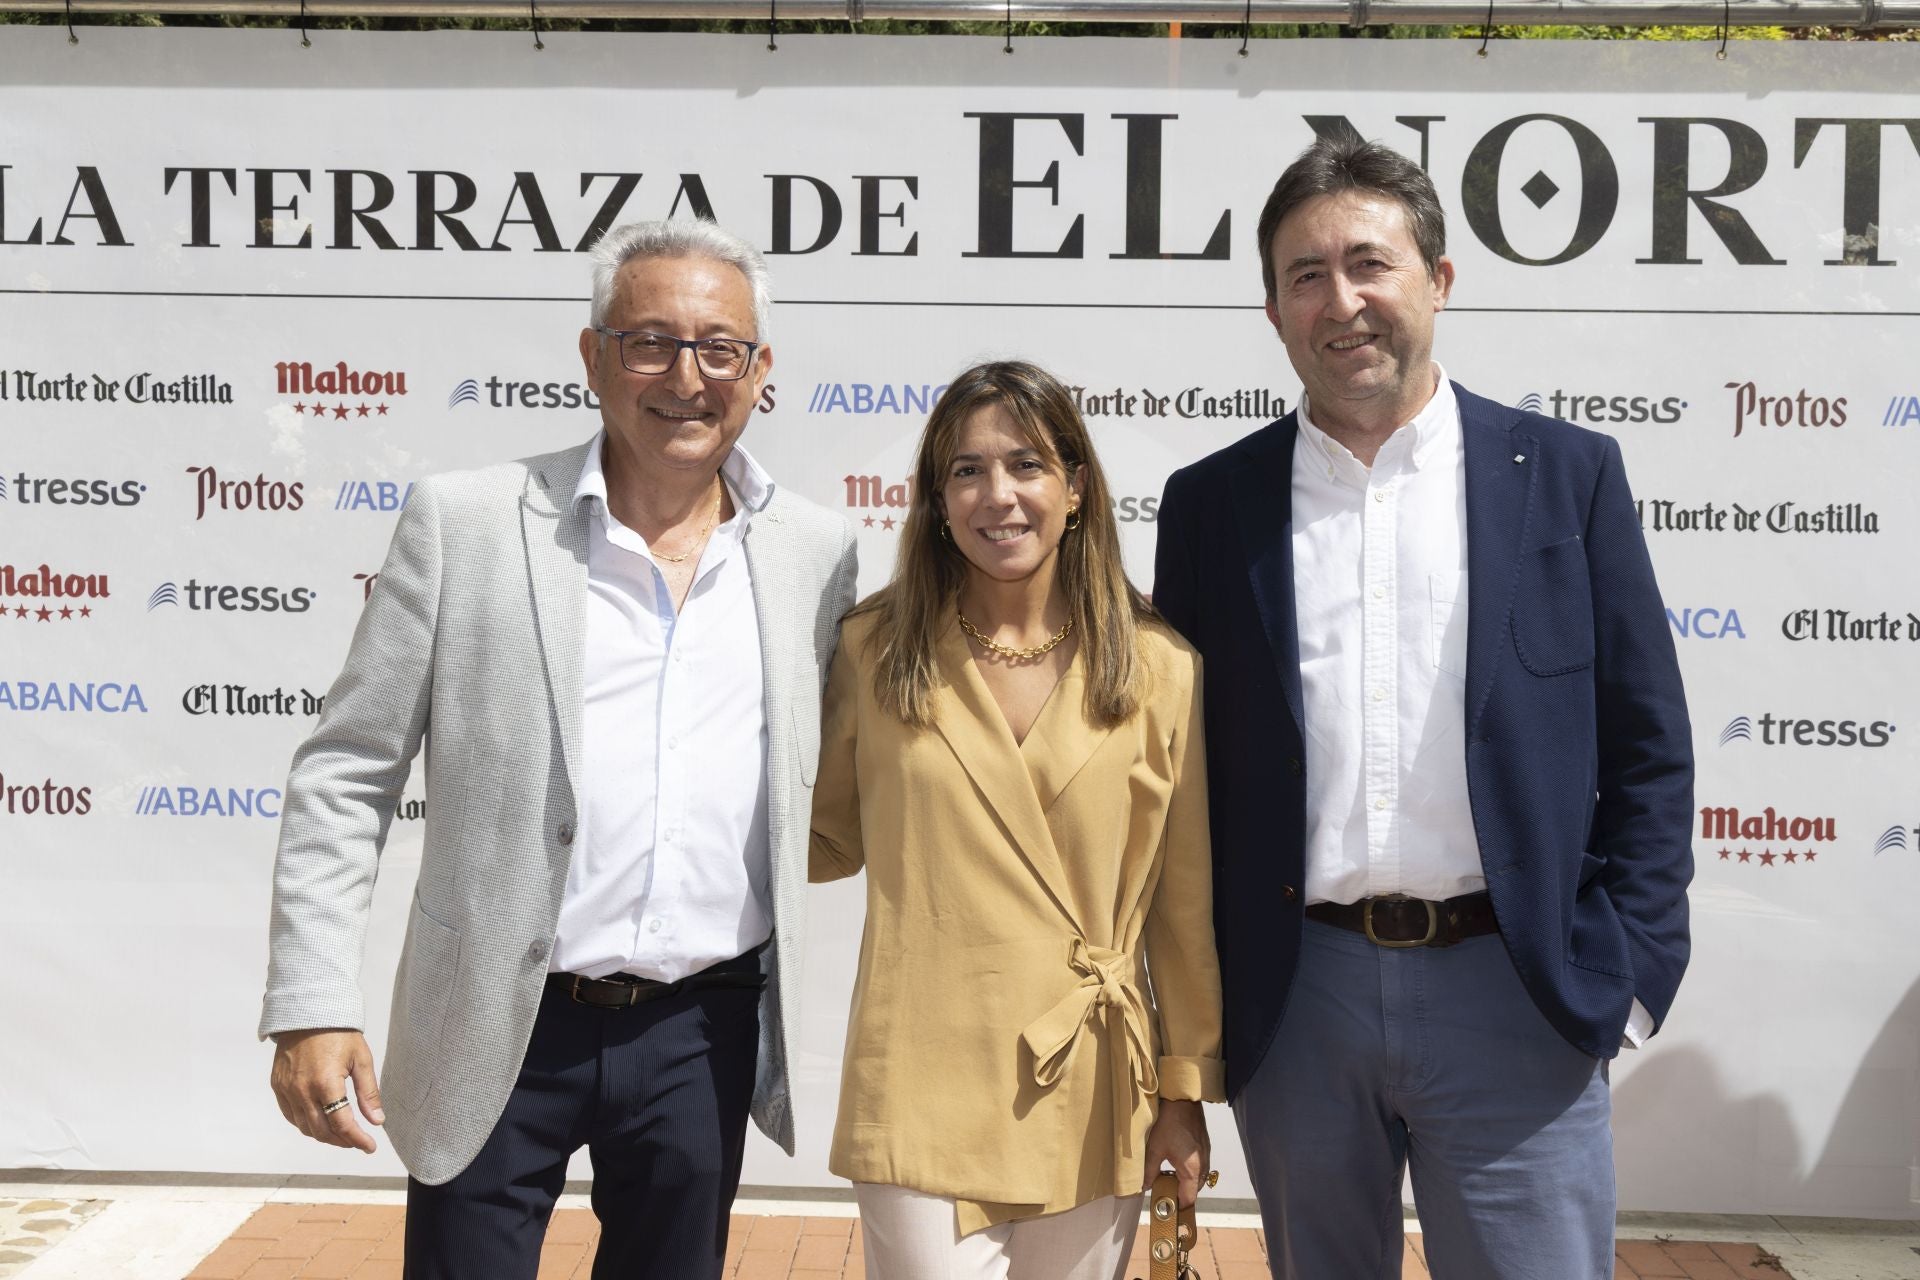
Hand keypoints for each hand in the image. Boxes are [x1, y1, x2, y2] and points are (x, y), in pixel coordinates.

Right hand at [270, 1029, 383, 1153]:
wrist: (307, 1013)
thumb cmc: (338, 1033)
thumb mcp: (361, 1059)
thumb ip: (368, 1092)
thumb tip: (377, 1121)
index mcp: (326, 1083)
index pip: (342, 1124)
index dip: (357, 1140)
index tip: (370, 1147)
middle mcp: (302, 1091)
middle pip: (322, 1132)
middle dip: (342, 1141)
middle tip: (358, 1140)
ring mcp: (287, 1090)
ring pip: (305, 1128)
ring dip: (325, 1136)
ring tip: (343, 1133)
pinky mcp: (278, 1087)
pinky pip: (291, 1116)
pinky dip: (306, 1125)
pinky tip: (320, 1122)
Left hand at [1141, 1098, 1209, 1207]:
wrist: (1182, 1098)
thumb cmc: (1169, 1121)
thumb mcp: (1154, 1148)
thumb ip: (1148, 1171)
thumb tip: (1144, 1186)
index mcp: (1192, 1170)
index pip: (1188, 1199)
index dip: (1177, 1205)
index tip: (1165, 1206)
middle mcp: (1203, 1165)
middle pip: (1194, 1190)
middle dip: (1180, 1193)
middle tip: (1162, 1190)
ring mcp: (1206, 1154)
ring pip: (1198, 1178)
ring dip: (1185, 1181)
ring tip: (1167, 1176)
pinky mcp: (1205, 1145)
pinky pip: (1200, 1165)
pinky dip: (1189, 1169)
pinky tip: (1175, 1161)